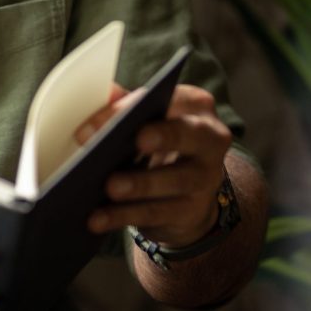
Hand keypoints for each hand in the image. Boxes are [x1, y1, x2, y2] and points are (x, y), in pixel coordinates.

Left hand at [77, 83, 232, 247]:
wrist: (187, 194)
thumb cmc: (160, 145)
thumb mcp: (147, 122)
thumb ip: (126, 106)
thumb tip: (106, 93)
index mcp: (197, 107)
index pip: (174, 99)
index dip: (143, 104)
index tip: (115, 114)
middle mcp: (210, 139)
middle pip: (189, 134)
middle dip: (164, 135)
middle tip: (137, 139)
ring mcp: (206, 178)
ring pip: (175, 180)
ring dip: (140, 184)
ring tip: (110, 186)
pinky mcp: (192, 212)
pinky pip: (158, 213)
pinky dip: (125, 215)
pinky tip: (99, 218)